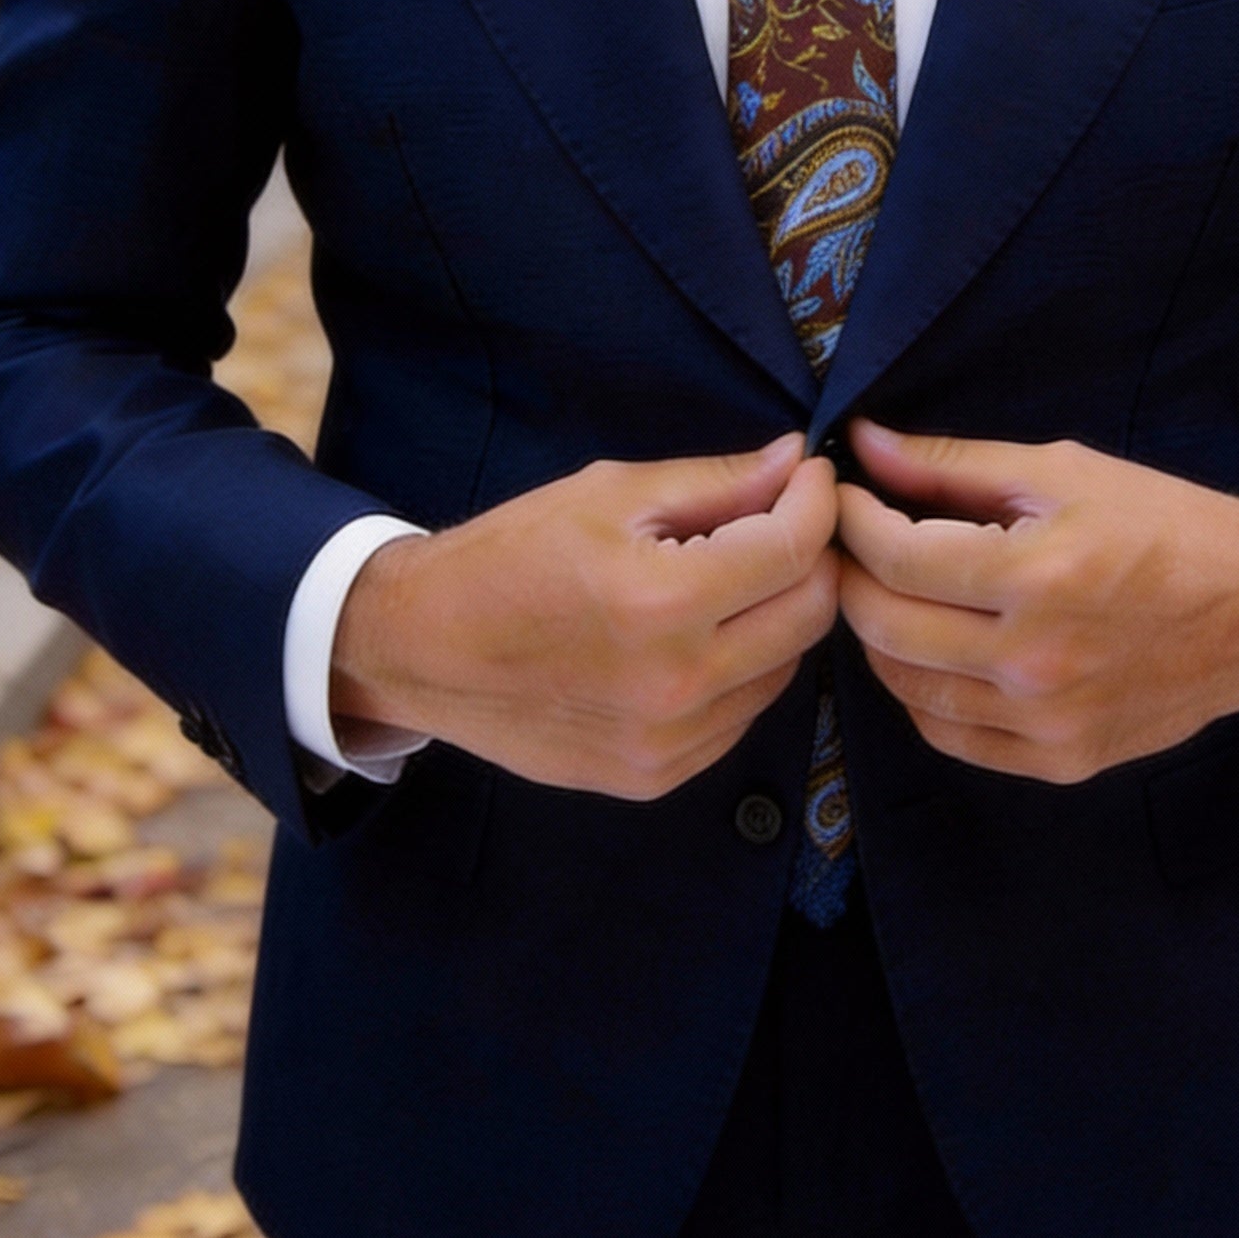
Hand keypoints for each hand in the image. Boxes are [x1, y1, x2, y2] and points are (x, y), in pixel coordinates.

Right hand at [331, 435, 838, 799]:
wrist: (421, 649)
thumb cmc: (510, 557)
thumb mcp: (609, 494)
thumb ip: (716, 481)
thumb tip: (796, 460)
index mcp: (661, 602)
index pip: (793, 550)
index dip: (816, 502)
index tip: (810, 476)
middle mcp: (675, 684)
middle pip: (810, 615)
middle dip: (812, 556)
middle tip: (783, 521)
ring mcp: (669, 742)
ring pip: (786, 669)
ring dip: (779, 615)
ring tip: (735, 577)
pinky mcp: (656, 776)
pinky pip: (741, 715)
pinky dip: (742, 669)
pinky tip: (700, 635)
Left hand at [835, 422, 1238, 782]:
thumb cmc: (1165, 525)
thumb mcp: (1064, 471)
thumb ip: (953, 465)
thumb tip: (864, 444)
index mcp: (1037, 575)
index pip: (894, 555)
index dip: (851, 520)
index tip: (842, 496)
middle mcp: (1035, 660)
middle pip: (884, 625)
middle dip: (850, 575)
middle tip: (850, 543)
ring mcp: (1045, 721)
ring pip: (905, 687)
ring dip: (878, 635)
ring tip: (888, 591)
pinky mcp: (1059, 760)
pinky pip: (949, 734)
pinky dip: (921, 692)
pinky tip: (932, 650)